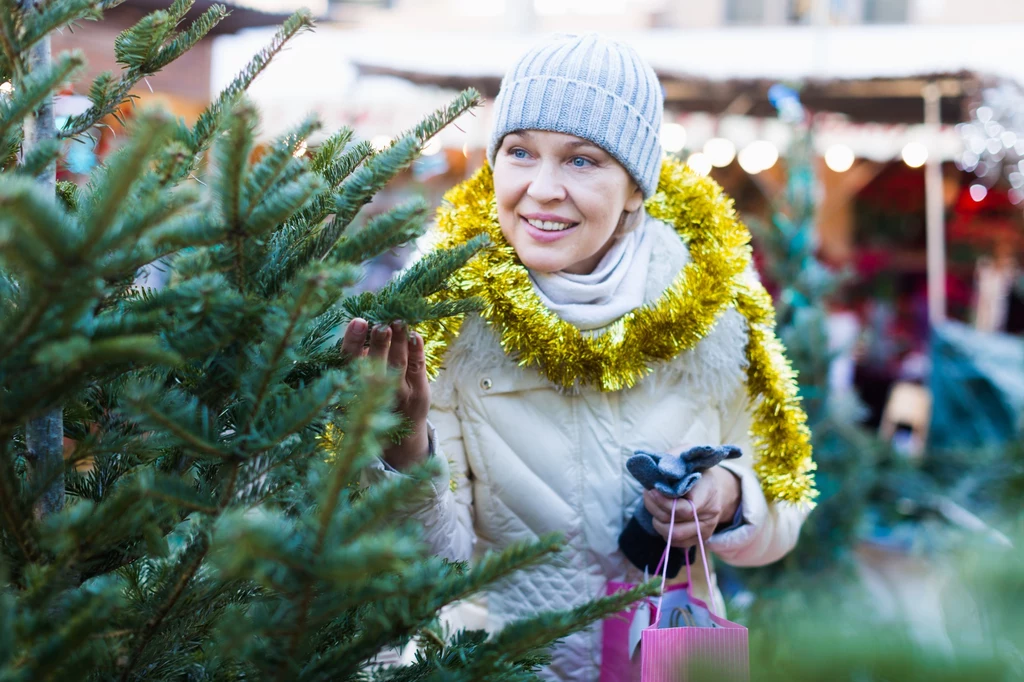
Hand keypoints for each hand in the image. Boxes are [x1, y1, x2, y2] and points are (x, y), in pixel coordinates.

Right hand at [340, 318, 430, 470]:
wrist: (399, 439)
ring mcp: (399, 393)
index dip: (353, 341)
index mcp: (353, 388)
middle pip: (376, 362)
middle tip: (382, 322)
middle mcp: (374, 393)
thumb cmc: (373, 401)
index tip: (359, 321)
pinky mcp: (419, 393)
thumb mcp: (357, 386)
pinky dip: (417, 351)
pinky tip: (416, 335)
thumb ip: (359, 360)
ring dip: (399, 341)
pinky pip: (418, 369)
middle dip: (380, 341)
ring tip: (399, 321)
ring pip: (398, 362)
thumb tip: (363, 324)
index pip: (349, 362)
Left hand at [643, 466, 740, 548]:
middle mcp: (709, 514)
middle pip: (674, 522)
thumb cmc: (694, 468)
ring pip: (672, 535)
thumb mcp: (684, 456)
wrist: (713, 486)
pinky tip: (662, 515)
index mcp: (708, 492)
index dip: (664, 502)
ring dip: (656, 520)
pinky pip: (674, 542)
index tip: (652, 490)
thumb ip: (671, 460)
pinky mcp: (698, 539)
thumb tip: (654, 469)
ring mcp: (705, 529)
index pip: (686, 509)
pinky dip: (663, 529)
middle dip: (655, 508)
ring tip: (654, 504)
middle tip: (648, 493)